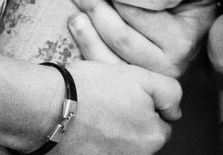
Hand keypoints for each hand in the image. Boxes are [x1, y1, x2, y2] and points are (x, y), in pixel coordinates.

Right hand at [61, 59, 182, 154]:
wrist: (46, 107)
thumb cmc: (91, 88)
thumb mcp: (139, 76)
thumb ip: (169, 92)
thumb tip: (176, 112)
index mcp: (153, 138)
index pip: (162, 124)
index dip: (146, 105)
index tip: (125, 95)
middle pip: (143, 138)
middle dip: (131, 122)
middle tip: (109, 103)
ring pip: (123, 146)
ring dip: (114, 133)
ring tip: (94, 114)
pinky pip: (102, 151)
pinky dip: (96, 143)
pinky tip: (83, 129)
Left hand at [65, 0, 215, 78]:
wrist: (204, 46)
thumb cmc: (197, 11)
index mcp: (181, 40)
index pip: (140, 15)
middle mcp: (166, 65)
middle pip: (121, 37)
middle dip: (96, 10)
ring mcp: (148, 78)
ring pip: (109, 59)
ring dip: (86, 34)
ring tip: (74, 10)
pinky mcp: (134, 85)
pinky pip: (106, 70)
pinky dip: (88, 51)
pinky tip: (78, 30)